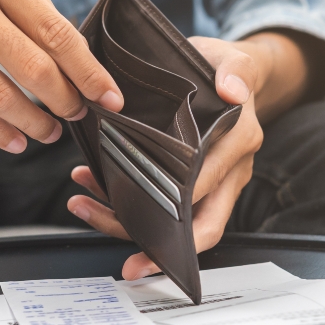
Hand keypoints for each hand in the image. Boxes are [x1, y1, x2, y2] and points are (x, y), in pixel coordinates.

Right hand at [0, 0, 122, 151]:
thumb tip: (82, 62)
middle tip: (76, 116)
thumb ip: (32, 13)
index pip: (55, 30)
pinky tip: (13, 141)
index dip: (88, 70)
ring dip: (31, 121)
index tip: (110, 97)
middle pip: (32, 65)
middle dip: (63, 100)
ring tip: (47, 133)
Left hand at [66, 32, 309, 279]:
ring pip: (175, 222)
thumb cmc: (223, 68)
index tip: (149, 217)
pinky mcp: (190, 182)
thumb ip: (236, 71)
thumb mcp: (232, 59)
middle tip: (129, 265)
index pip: (210, 187)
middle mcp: (229, 170)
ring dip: (128, 222)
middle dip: (161, 248)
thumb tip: (233, 89)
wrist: (226, 72)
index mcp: (239, 143)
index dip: (181, 211)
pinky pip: (160, 204)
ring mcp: (211, 181)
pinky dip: (123, 201)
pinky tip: (91, 189)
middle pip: (200, 226)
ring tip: (85, 207)